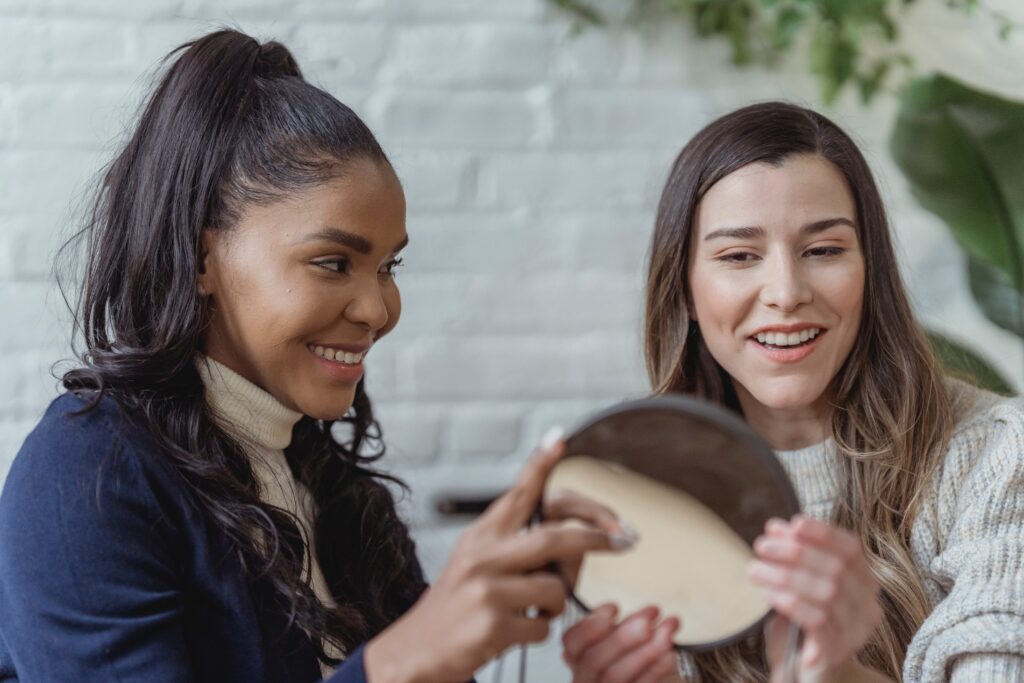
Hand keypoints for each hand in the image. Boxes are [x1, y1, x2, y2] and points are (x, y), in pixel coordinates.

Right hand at [365, 431, 631, 682]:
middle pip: (554, 537)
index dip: (540, 465)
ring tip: (536, 610)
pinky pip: (545, 626)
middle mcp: (483, 556)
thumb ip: (518, 547)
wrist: (418, 651)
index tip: (559, 439)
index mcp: (482, 536)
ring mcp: (487, 590)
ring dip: (558, 603)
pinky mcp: (493, 624)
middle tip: (625, 539)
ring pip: (555, 588)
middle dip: (597, 537)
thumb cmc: (458, 606)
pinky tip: (517, 631)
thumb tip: (575, 543)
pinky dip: (541, 630)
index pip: (517, 493)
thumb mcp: (477, 563)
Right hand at [562, 604, 682, 682]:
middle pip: (593, 660)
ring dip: (644, 651)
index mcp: (579, 658)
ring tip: (668, 631)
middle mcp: (586, 679)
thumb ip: (623, 628)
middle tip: (647, 621)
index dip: (590, 624)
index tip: (615, 607)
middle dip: (621, 638)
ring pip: (614, 676)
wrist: (661, 681)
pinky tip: (670, 654)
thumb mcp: (627, 639)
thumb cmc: (640, 658)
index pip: (571, 642)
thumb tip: (634, 617)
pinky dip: (655, 670)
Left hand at [749, 515, 881, 680]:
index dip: (824, 533)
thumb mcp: (799, 586)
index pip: (853, 550)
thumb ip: (794, 559)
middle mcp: (866, 607)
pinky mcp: (835, 652)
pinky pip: (818, 620)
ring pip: (827, 593)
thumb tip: (775, 528)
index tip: (793, 523)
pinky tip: (767, 592)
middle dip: (796, 551)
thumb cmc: (801, 624)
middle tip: (762, 545)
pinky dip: (790, 601)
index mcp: (863, 585)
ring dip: (786, 574)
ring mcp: (854, 631)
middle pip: (837, 569)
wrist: (803, 674)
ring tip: (754, 568)